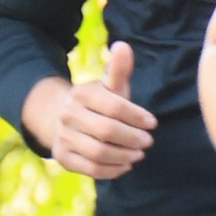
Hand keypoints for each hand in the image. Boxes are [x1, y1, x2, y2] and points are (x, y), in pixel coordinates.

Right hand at [27, 42, 156, 180]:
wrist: (65, 120)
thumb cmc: (99, 102)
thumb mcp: (109, 85)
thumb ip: (119, 68)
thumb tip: (123, 46)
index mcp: (81, 93)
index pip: (114, 106)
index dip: (136, 116)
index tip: (152, 123)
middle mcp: (68, 114)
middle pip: (106, 131)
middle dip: (132, 138)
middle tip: (148, 142)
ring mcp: (63, 136)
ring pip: (98, 152)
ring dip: (124, 155)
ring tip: (139, 154)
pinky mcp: (63, 157)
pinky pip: (90, 168)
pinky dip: (112, 170)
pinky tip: (126, 165)